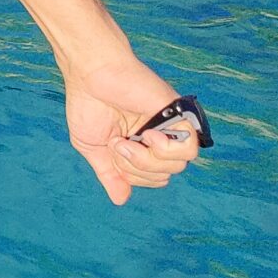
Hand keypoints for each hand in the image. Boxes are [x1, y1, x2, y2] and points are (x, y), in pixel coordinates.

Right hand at [64, 54, 204, 204]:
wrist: (92, 77)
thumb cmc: (88, 105)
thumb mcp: (93, 148)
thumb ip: (110, 174)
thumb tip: (121, 200)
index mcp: (139, 146)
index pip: (151, 179)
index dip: (133, 176)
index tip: (113, 151)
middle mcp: (158, 138)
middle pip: (164, 175)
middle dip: (137, 168)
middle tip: (119, 143)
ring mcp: (170, 128)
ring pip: (178, 166)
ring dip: (149, 160)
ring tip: (131, 139)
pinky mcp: (180, 115)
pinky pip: (189, 149)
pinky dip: (167, 149)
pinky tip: (149, 133)